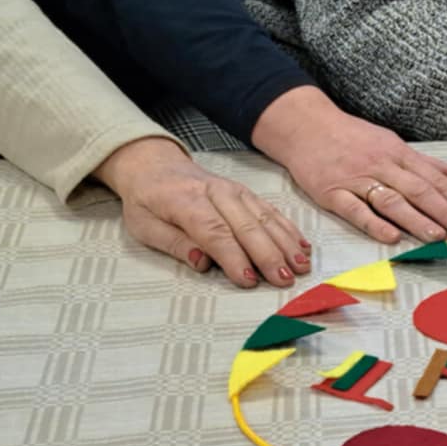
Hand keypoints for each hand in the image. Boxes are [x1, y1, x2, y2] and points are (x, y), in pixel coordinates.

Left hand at [95, 137, 309, 287]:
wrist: (155, 165)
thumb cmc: (148, 200)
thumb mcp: (144, 226)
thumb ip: (173, 244)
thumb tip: (201, 262)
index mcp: (186, 201)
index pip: (214, 232)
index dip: (233, 258)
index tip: (248, 280)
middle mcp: (216, 193)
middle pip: (247, 226)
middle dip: (268, 255)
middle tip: (284, 280)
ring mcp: (235, 191)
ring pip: (265, 219)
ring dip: (285, 244)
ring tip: (300, 267)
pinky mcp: (247, 194)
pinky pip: (272, 212)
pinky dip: (288, 230)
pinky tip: (302, 247)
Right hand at [251, 85, 446, 243]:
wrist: (305, 127)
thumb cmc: (353, 138)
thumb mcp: (394, 145)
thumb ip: (430, 164)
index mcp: (399, 154)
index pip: (435, 179)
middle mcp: (382, 166)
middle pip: (419, 191)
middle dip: (446, 212)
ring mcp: (356, 179)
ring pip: (391, 201)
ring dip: (416, 219)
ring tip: (438, 237)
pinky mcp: (332, 193)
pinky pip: (355, 209)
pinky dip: (374, 224)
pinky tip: (391, 237)